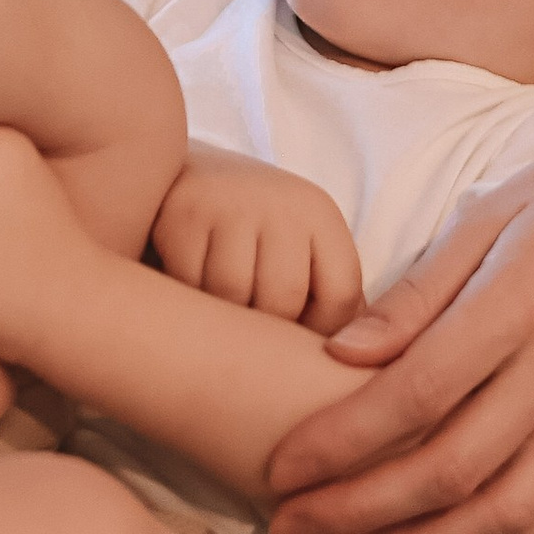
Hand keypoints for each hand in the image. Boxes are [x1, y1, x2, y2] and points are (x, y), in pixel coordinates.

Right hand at [151, 145, 363, 332]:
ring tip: (216, 311)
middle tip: (246, 331)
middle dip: (263, 333)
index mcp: (319, 213)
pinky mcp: (182, 212)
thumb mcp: (297, 248)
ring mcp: (229, 202)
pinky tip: (186, 288)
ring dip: (220, 319)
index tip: (294, 340)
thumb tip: (355, 359)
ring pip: (232, 297)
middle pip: (284, 300)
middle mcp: (281, 201)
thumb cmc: (249, 230)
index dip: (321, 333)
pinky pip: (187, 283)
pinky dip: (185, 297)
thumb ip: (328, 297)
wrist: (177, 174)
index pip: (341, 294)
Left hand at [263, 103, 533, 533]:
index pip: (417, 394)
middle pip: (450, 470)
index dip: (341, 442)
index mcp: (526, 300)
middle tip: (290, 527)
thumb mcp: (498, 207)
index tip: (281, 468)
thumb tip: (339, 351)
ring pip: (501, 517)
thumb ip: (420, 288)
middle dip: (358, 512)